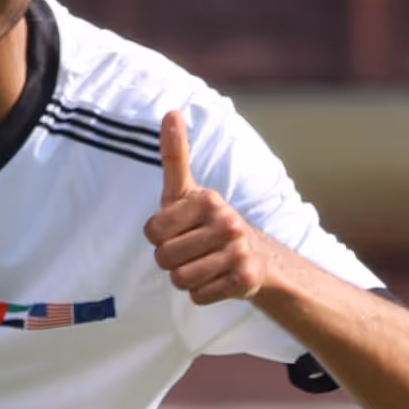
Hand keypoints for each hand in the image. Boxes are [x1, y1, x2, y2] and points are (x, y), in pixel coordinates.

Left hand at [145, 111, 274, 304]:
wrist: (256, 256)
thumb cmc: (206, 222)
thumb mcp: (186, 191)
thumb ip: (175, 155)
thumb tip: (170, 111)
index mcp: (208, 200)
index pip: (152, 232)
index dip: (158, 237)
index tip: (178, 230)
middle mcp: (227, 222)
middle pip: (164, 259)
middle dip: (171, 260)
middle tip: (192, 251)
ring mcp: (238, 251)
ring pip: (180, 280)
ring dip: (185, 278)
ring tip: (204, 264)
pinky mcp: (245, 279)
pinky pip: (198, 296)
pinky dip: (202, 293)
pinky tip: (217, 279)